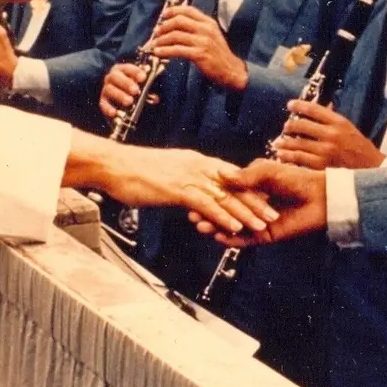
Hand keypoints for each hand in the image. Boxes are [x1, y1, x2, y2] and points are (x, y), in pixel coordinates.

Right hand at [67, 136, 276, 236]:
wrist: (112, 164)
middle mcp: (196, 166)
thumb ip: (182, 181)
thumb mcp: (165, 173)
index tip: (265, 199)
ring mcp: (188, 176)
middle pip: (233, 185)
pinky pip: (205, 204)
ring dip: (246, 211)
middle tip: (273, 214)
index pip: (230, 175)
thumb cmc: (134, 171)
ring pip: (225, 196)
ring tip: (263, 224)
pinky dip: (222, 215)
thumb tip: (192, 194)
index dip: (249, 188)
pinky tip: (234, 226)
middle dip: (256, 201)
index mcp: (195, 161)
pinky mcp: (177, 189)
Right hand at [99, 61, 153, 119]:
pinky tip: (115, 113)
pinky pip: (103, 104)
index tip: (143, 77)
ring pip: (109, 89)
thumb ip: (149, 89)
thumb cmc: (137, 90)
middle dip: (126, 83)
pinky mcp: (103, 101)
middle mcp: (112, 77)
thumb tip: (155, 98)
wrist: (125, 102)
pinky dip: (108, 108)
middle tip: (135, 90)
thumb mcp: (144, 87)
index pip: (128, 68)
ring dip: (119, 95)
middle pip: (116, 77)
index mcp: (123, 70)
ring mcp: (106, 89)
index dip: (135, 72)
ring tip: (129, 101)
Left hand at [148, 4, 247, 91]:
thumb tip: (177, 24)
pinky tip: (158, 53)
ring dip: (161, 40)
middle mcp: (206, 29)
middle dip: (164, 26)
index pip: (189, 10)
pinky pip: (177, 50)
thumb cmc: (219, 54)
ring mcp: (203, 41)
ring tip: (154, 45)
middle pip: (179, 21)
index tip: (164, 15)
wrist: (231, 70)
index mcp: (209, 22)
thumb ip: (198, 28)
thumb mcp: (212, 35)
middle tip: (156, 32)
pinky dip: (165, 51)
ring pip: (176, 35)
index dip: (174, 10)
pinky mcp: (199, 54)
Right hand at [189, 159, 327, 245]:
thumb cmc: (296, 178)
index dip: (211, 196)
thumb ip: (244, 176)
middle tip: (191, 216)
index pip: (227, 195)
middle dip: (208, 215)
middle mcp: (253, 207)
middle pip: (226, 213)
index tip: (193, 194)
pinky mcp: (266, 236)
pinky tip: (218, 237)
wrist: (319, 196)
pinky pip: (246, 240)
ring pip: (232, 227)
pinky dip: (232, 240)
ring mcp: (258, 223)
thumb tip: (220, 174)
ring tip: (200, 226)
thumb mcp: (266, 171)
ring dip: (216, 228)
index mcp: (253, 189)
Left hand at [271, 99, 383, 169]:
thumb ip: (333, 119)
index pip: (314, 109)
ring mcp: (325, 151)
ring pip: (297, 143)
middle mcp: (331, 135)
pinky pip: (299, 159)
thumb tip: (319, 108)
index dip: (299, 105)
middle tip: (285, 127)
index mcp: (339, 122)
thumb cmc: (360, 149)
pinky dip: (288, 156)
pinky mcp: (321, 166)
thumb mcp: (349, 128)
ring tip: (278, 142)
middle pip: (302, 125)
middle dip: (289, 125)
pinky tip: (281, 155)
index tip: (290, 105)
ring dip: (284, 142)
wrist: (372, 171)